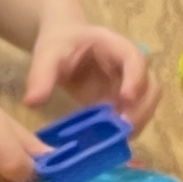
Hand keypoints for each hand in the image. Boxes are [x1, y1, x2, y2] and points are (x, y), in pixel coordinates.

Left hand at [23, 18, 153, 125]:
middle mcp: (128, 66)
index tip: (126, 99)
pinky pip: (132, 115)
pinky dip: (127, 128)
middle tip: (123, 126)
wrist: (62, 43)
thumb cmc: (59, 43)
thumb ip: (41, 75)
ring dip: (138, 120)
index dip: (135, 78)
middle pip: (150, 85)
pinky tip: (112, 138)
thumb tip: (32, 102)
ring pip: (147, 103)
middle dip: (142, 107)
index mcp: (114, 45)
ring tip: (119, 137)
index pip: (134, 59)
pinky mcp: (121, 101)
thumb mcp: (47, 54)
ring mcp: (128, 84)